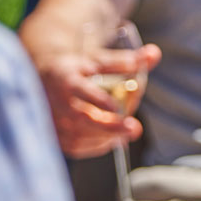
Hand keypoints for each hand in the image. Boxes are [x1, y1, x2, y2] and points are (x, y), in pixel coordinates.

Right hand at [36, 44, 161, 158]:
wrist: (46, 82)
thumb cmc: (78, 70)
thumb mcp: (98, 60)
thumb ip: (125, 61)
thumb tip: (154, 54)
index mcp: (65, 78)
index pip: (80, 89)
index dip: (97, 98)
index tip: (116, 106)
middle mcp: (55, 102)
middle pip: (81, 118)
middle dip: (109, 126)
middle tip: (134, 128)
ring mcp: (53, 121)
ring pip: (81, 135)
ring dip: (108, 135)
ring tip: (128, 129)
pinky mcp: (55, 137)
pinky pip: (78, 146)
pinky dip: (99, 144)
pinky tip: (113, 138)